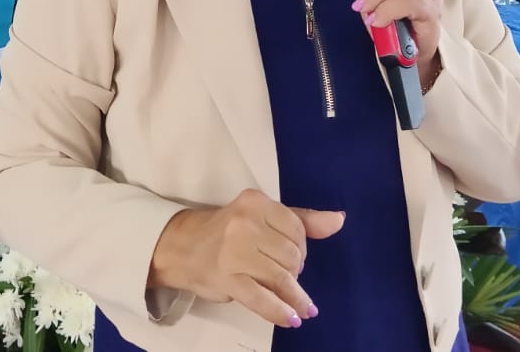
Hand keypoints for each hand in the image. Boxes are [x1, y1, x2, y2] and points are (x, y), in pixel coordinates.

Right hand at [148, 189, 343, 327]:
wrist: (180, 247)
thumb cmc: (226, 231)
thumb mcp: (261, 216)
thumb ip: (301, 219)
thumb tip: (339, 220)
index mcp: (255, 202)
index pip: (296, 228)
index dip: (302, 248)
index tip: (294, 258)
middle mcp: (245, 223)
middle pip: (292, 255)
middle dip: (296, 271)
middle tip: (288, 277)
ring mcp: (235, 252)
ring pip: (281, 278)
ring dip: (296, 297)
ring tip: (303, 307)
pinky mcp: (228, 279)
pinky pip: (262, 299)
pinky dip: (281, 311)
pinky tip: (292, 317)